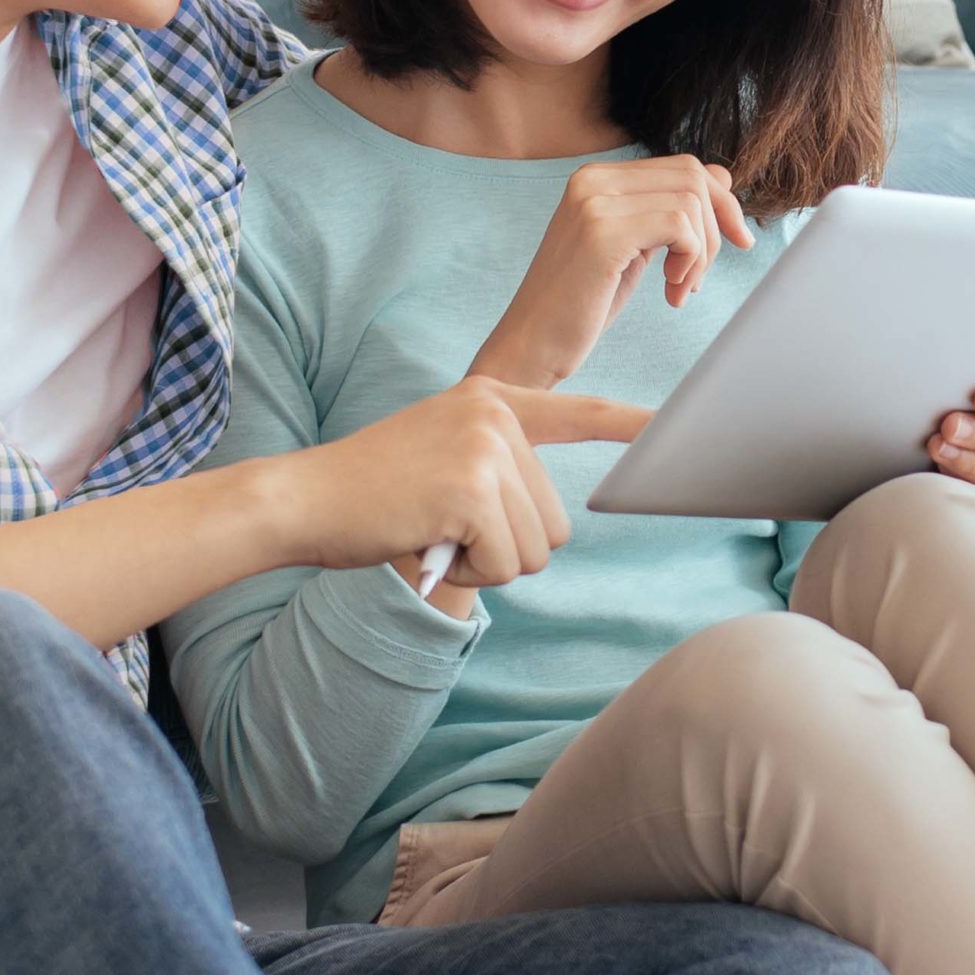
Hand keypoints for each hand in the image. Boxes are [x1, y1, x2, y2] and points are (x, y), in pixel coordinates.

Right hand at [275, 378, 649, 587]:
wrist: (304, 498)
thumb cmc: (369, 492)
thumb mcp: (440, 455)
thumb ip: (493, 467)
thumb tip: (546, 525)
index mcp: (491, 400)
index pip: (578, 412)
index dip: (630, 426)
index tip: (671, 429)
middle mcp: (495, 414)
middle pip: (555, 519)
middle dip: (507, 547)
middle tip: (446, 531)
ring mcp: (485, 449)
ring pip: (536, 548)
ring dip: (487, 563)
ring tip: (435, 535)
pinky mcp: (472, 491)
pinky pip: (505, 565)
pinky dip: (468, 574)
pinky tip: (428, 546)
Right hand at [470, 157, 753, 389]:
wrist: (530, 346)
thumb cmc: (580, 304)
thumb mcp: (633, 247)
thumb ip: (666, 210)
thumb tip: (724, 176)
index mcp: (595, 177)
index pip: (684, 166)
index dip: (721, 202)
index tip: (736, 241)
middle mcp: (592, 179)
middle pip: (693, 177)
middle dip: (717, 227)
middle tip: (698, 277)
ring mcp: (594, 202)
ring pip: (691, 202)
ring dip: (701, 253)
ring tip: (679, 289)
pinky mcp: (602, 233)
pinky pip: (679, 227)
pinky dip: (690, 262)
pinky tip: (671, 292)